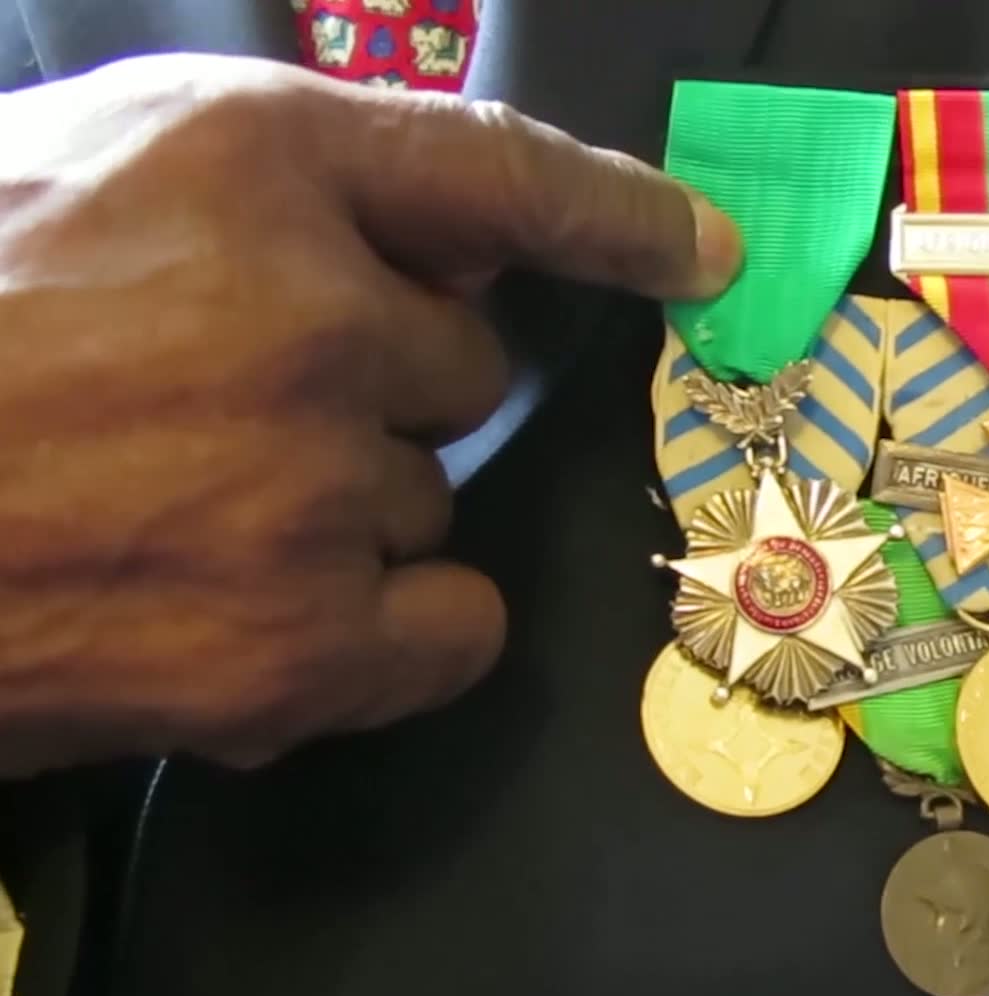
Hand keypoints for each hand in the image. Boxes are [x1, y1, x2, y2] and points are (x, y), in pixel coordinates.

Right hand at [0, 54, 739, 776]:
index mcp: (245, 161)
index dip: (618, 213)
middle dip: (370, 396)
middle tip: (214, 418)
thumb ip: (267, 194)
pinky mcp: (303, 638)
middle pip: (461, 374)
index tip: (701, 251)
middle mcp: (310, 310)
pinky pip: (454, 630)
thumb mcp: (84, 179)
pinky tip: (268, 618)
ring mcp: (314, 482)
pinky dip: (390, 636)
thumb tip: (447, 254)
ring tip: (175, 518)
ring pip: (428, 503)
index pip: (496, 170)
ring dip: (341, 516)